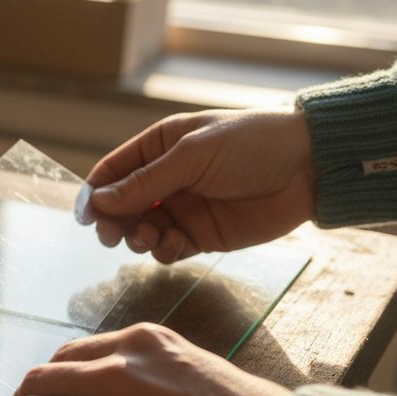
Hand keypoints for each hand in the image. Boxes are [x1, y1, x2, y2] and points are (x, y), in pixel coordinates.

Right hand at [85, 108, 315, 263]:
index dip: (95, 194)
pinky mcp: (202, 235)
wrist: (309, 167)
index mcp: (159, 147)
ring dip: (139, 238)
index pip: (113, 172)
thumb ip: (145, 182)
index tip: (87, 217)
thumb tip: (99, 201)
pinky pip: (169, 249)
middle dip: (114, 222)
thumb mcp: (192, 156)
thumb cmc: (251, 143)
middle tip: (113, 236)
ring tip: (152, 237)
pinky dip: (163, 252)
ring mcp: (184, 208)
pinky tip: (173, 245)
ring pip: (142, 231)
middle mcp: (166, 179)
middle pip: (121, 207)